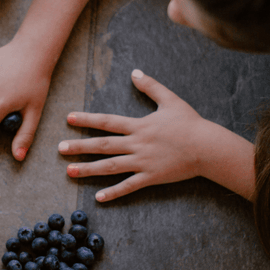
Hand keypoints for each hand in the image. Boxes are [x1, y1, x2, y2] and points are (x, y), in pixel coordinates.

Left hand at [59, 69, 208, 200]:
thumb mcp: (170, 100)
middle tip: (60, 148)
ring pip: (111, 166)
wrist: (209, 147)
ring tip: (69, 172)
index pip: (107, 122)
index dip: (87, 119)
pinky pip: (129, 186)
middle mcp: (137, 144)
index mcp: (139, 126)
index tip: (68, 118)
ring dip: (89, 169)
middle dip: (80, 146)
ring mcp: (143, 162)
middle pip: (103, 145)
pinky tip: (98, 197)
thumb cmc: (190, 123)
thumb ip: (150, 86)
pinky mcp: (151, 177)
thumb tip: (135, 72)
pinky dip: (114, 192)